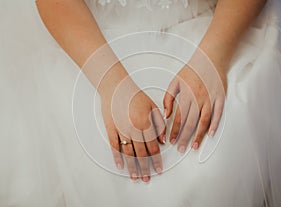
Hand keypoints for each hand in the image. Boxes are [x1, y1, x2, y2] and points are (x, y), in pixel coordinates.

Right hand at [99, 63, 165, 181]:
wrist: (116, 86)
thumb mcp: (153, 106)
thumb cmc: (134, 95)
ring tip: (135, 177)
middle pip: (141, 153)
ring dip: (132, 167)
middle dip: (145, 168)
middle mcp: (133, 128)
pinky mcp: (110, 129)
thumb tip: (163, 141)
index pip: (153, 147)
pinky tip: (120, 165)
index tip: (159, 169)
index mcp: (145, 123)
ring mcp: (121, 129)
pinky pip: (114, 146)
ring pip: (128, 153)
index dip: (157, 160)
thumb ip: (159, 124)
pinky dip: (117, 157)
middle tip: (147, 178)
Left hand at [163, 49, 226, 151]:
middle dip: (185, 138)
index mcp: (186, 95)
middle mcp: (198, 98)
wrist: (210, 58)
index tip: (172, 140)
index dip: (175, 131)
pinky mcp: (220, 98)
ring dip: (199, 135)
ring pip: (204, 121)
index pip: (179, 117)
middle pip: (190, 123)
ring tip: (194, 146)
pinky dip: (214, 125)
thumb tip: (167, 114)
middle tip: (181, 149)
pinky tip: (210, 134)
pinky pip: (218, 114)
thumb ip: (168, 98)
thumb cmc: (191, 70)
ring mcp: (210, 99)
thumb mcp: (175, 82)